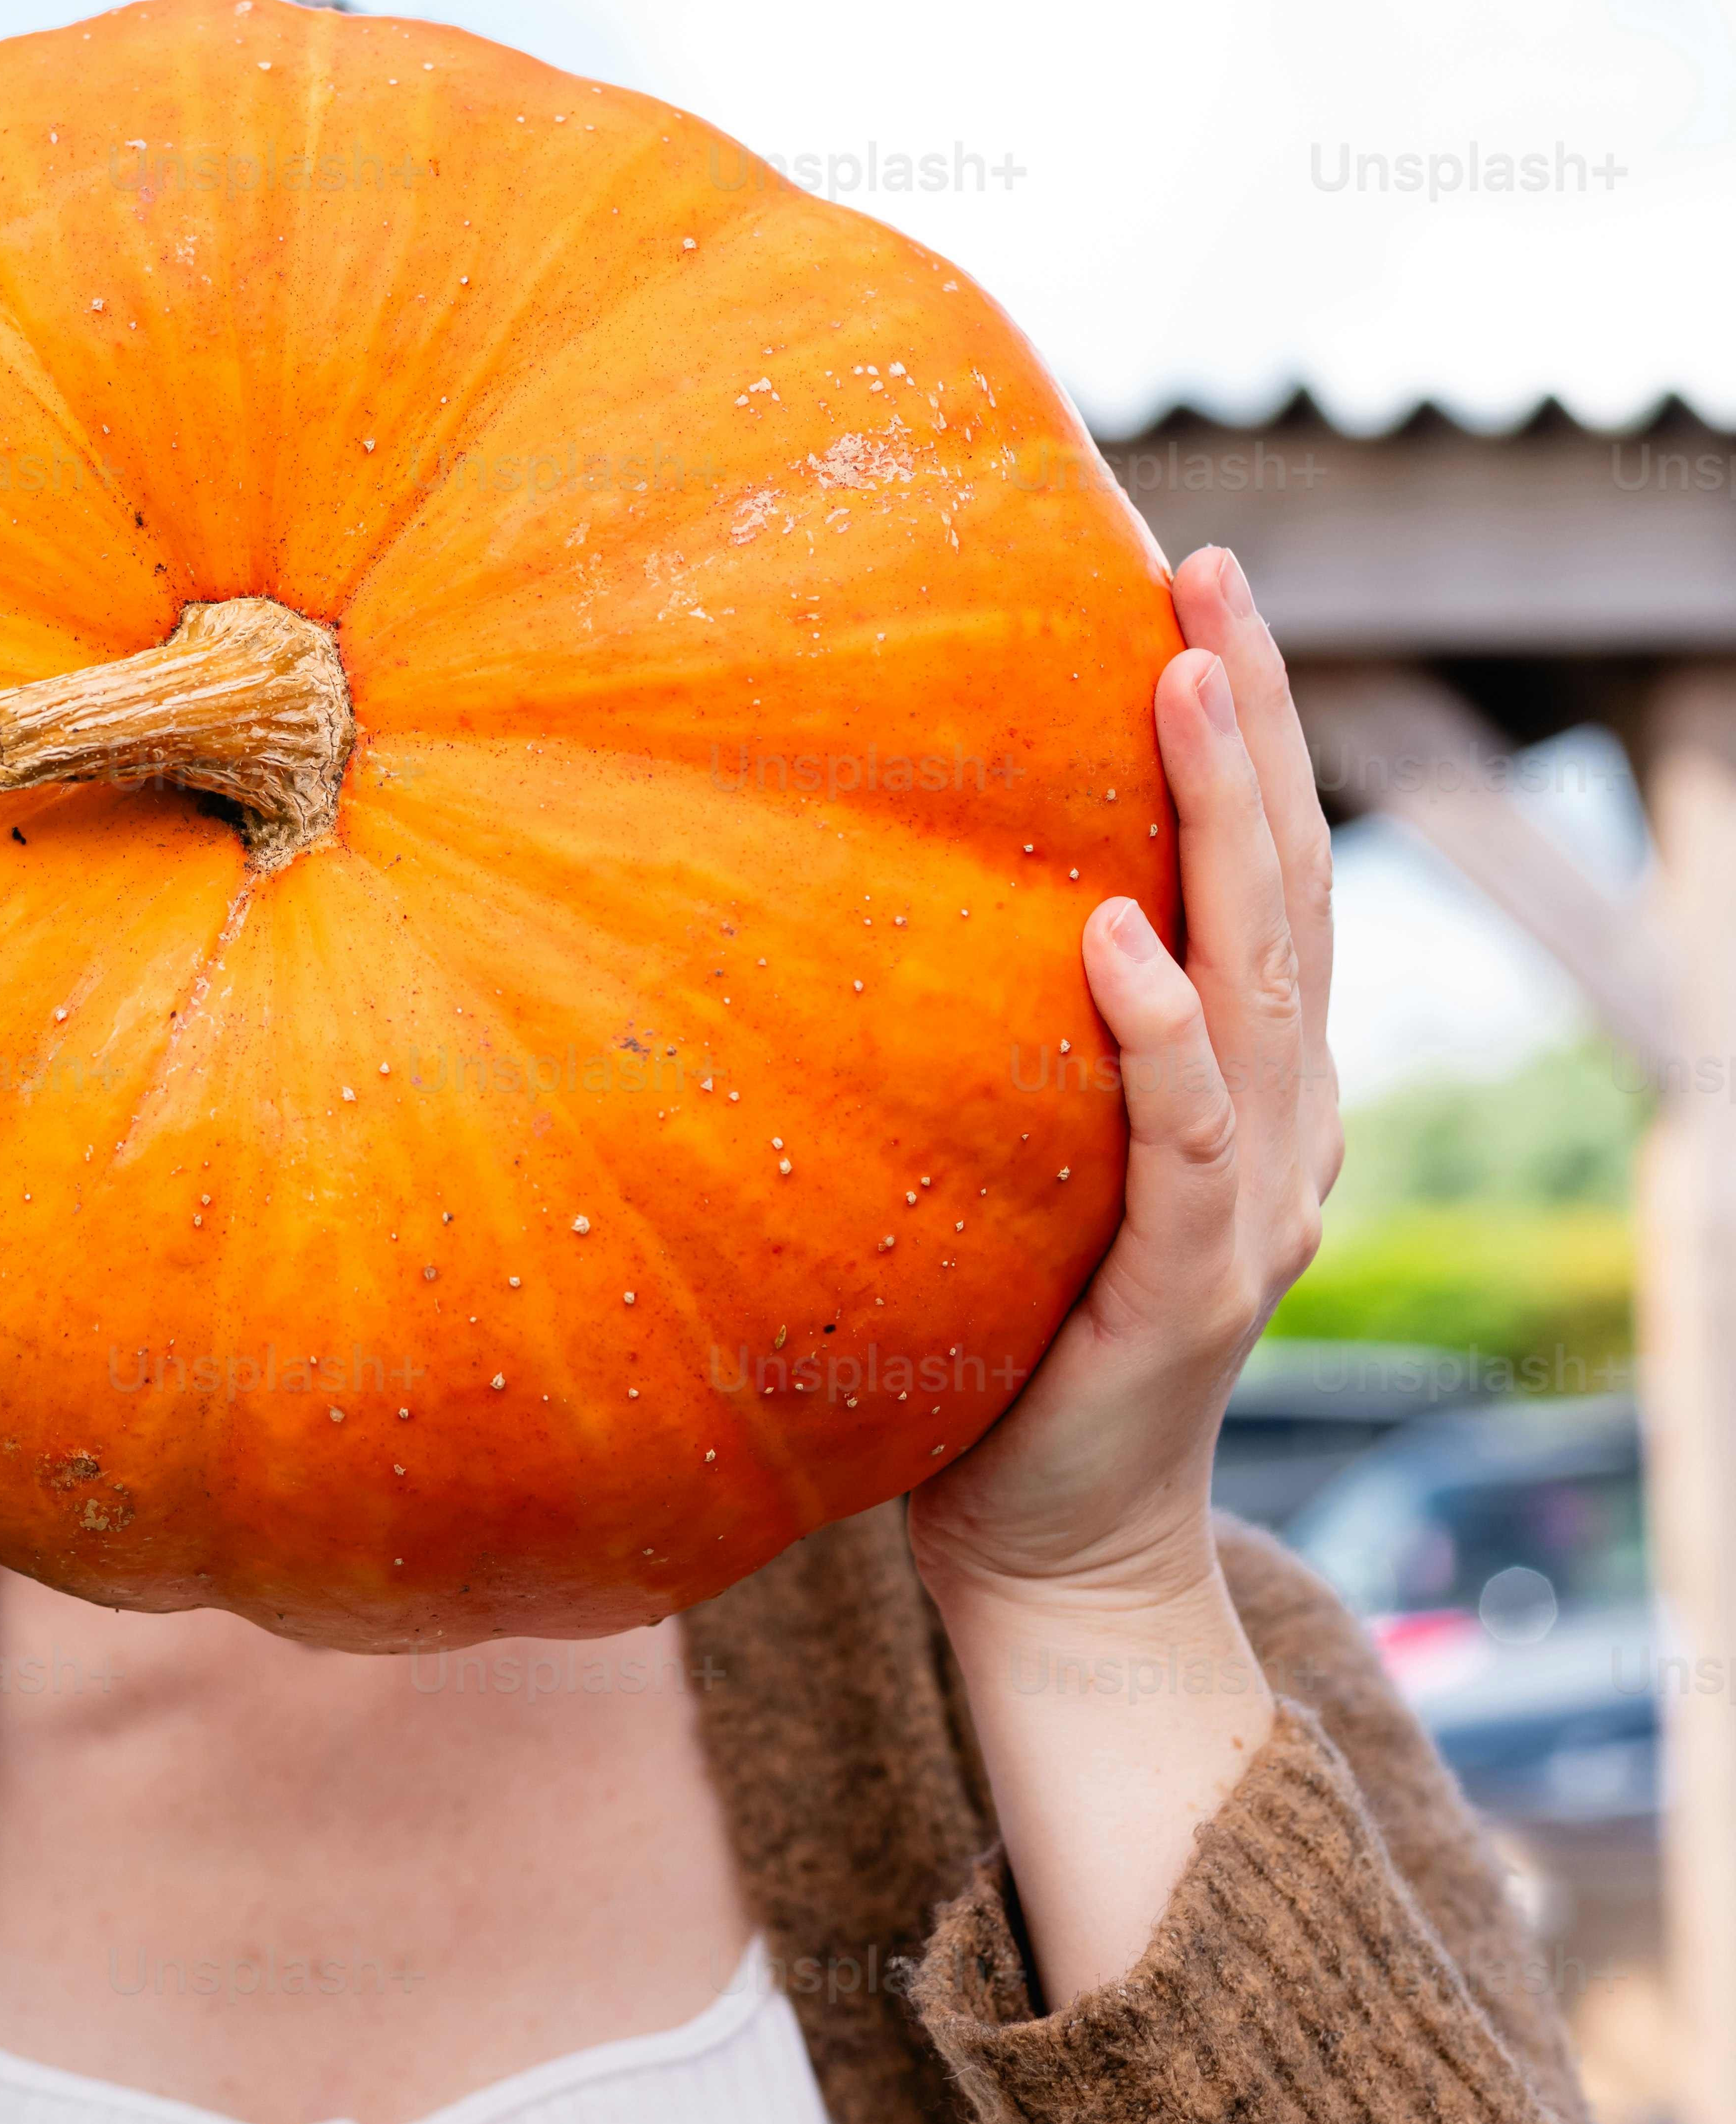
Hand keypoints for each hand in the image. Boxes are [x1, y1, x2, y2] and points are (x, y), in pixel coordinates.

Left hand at [902, 544, 1342, 2004]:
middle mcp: (1276, 1119)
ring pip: (1262, 979)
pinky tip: (1119, 939)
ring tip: (1188, 683)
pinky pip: (1185, 1142)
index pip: (1260, 866)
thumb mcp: (1010, 1150)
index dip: (1243, 727)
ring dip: (1228, 824)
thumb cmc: (1006, 1338)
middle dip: (1253, 722)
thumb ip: (991, 1037)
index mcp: (1246, 1079)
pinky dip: (1162, 1037)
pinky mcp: (1187, 1290)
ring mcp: (1249, 1204)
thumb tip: (839, 886)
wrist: (1049, 1549)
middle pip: (1284, 883)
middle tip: (1211, 573)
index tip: (1191, 580)